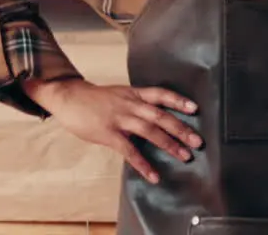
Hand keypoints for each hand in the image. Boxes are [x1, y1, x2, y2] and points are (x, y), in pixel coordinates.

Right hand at [27, 78, 201, 183]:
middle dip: (181, 128)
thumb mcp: (120, 94)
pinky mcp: (108, 134)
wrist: (70, 97)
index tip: (195, 108)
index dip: (178, 100)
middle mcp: (131, 104)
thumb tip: (155, 117)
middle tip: (197, 141)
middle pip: (160, 115)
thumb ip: (137, 103)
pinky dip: (143, 164)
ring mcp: (120, 119)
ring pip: (150, 131)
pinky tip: (153, 175)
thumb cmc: (96, 99)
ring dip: (169, 144)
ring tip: (184, 156)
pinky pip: (129, 150)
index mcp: (134, 94)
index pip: (161, 94)